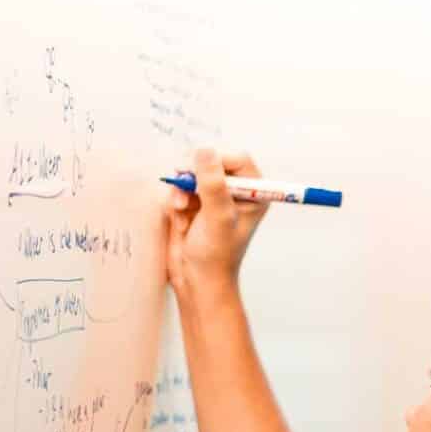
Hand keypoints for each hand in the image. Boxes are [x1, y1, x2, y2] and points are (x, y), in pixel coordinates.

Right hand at [164, 148, 268, 300]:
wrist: (196, 280)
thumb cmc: (216, 255)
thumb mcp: (218, 216)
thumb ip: (213, 183)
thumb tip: (204, 151)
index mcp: (253, 194)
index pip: (237, 160)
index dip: (217, 161)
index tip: (200, 173)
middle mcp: (234, 193)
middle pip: (211, 163)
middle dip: (194, 176)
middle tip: (184, 185)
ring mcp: (213, 198)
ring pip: (192, 175)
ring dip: (182, 190)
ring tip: (181, 208)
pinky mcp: (194, 205)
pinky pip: (180, 189)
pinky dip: (176, 201)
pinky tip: (180, 220)